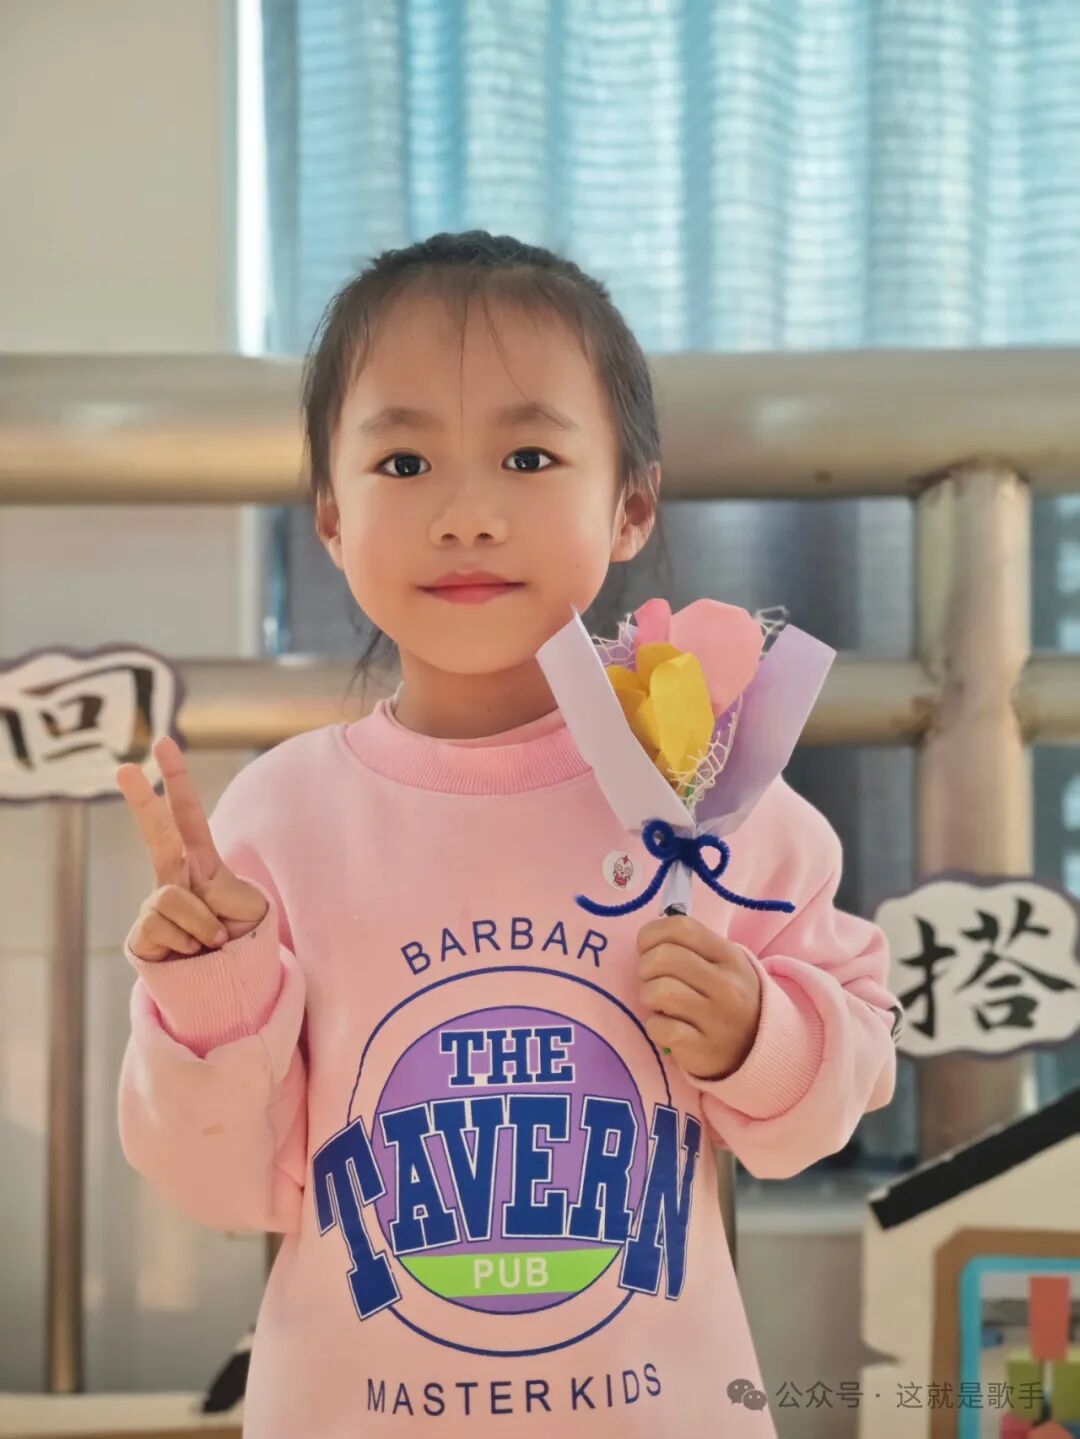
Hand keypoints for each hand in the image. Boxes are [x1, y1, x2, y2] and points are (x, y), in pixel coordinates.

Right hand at [116, 735, 267, 962]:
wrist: (231, 977)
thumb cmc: (242, 934)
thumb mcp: (249, 908)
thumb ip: (220, 897)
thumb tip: (187, 905)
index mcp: (202, 862)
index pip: (189, 815)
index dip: (178, 780)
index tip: (163, 741)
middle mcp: (173, 877)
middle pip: (157, 834)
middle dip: (141, 800)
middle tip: (124, 767)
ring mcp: (155, 905)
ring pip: (174, 899)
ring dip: (204, 926)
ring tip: (213, 941)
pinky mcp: (142, 933)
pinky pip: (164, 927)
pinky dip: (190, 942)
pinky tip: (192, 953)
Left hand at [636, 912, 761, 1081]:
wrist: (758, 1049)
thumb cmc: (727, 997)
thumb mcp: (723, 964)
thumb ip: (692, 946)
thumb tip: (649, 936)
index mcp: (730, 956)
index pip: (682, 928)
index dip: (653, 933)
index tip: (647, 947)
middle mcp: (727, 985)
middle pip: (665, 957)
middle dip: (645, 966)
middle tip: (651, 978)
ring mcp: (717, 1019)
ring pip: (660, 991)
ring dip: (648, 995)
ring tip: (658, 1002)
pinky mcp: (702, 1049)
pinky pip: (660, 1028)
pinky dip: (654, 1026)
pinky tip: (664, 1026)